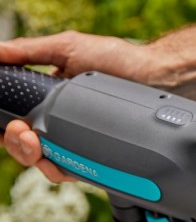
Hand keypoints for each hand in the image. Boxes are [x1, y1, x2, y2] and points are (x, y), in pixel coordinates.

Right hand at [0, 31, 151, 181]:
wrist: (155, 78)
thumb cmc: (117, 60)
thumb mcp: (69, 49)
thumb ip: (31, 51)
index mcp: (48, 99)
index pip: (18, 119)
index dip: (7, 127)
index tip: (6, 126)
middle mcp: (60, 122)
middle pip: (24, 144)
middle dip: (15, 142)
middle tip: (22, 132)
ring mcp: (76, 141)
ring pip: (42, 161)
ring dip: (30, 157)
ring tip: (35, 144)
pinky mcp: (93, 156)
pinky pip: (68, 172)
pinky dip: (56, 170)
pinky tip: (55, 162)